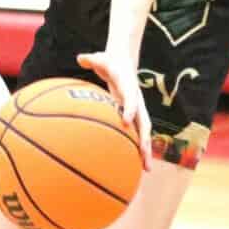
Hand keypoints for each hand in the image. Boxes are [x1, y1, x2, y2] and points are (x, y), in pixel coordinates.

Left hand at [76, 50, 151, 169]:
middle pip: (144, 122)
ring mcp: (137, 110)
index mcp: (129, 87)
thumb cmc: (109, 61)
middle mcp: (137, 101)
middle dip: (145, 140)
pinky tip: (136, 166)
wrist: (124, 61)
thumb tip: (81, 57)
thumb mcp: (100, 58)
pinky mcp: (134, 116)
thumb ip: (92, 59)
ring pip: (144, 133)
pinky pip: (138, 134)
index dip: (129, 109)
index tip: (126, 122)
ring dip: (146, 151)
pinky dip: (138, 149)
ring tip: (147, 170)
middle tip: (144, 155)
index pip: (131, 99)